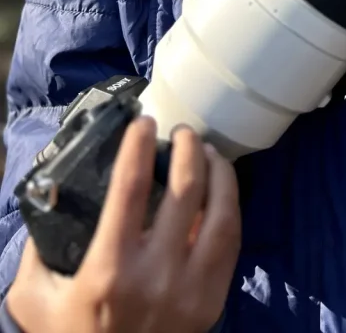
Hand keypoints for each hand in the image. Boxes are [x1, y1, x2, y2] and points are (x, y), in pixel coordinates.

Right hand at [7, 118, 240, 332]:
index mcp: (109, 269)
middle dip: (189, 149)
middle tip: (183, 132)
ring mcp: (191, 289)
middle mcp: (155, 275)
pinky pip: (232, 241)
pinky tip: (222, 191)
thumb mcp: (35, 298)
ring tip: (209, 153)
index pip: (129, 188)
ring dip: (219, 173)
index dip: (138, 147)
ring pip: (222, 212)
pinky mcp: (213, 301)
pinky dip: (230, 208)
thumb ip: (38, 249)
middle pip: (186, 189)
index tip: (142, 122)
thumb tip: (51, 196)